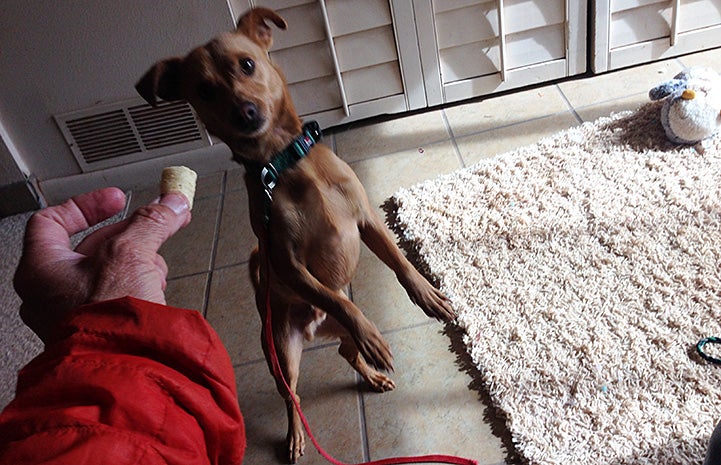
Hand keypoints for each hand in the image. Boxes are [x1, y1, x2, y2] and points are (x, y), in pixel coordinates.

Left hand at [14, 187, 191, 341]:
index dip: (86, 205)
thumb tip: (171, 204)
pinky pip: (117, 295)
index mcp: (40, 269)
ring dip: (137, 261)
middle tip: (155, 222)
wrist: (124, 368)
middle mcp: (50, 292)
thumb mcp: (131, 253)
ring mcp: (73, 313)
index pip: (51, 221)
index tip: (116, 200)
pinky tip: (155, 287)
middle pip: (90, 246)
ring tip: (156, 264)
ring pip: (107, 271)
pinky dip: (138, 284)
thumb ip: (151, 222)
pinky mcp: (99, 328)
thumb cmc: (106, 319)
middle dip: (128, 235)